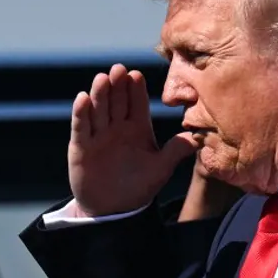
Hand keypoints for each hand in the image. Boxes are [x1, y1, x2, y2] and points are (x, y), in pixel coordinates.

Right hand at [67, 64, 200, 216]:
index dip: (136, 90)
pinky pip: (82, 128)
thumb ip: (175, 151)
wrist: (114, 209)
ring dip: (100, 94)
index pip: (137, 104)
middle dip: (117, 85)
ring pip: (99, 110)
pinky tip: (82, 98)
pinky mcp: (82, 147)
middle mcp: (117, 127)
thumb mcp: (160, 169)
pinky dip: (81, 114)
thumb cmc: (139, 186)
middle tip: (119, 69)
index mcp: (138, 128)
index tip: (137, 75)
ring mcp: (99, 135)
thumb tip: (196, 138)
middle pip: (117, 101)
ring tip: (102, 78)